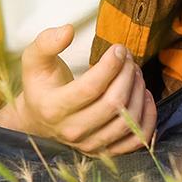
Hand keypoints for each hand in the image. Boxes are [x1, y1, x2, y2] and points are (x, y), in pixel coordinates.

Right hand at [0, 25, 156, 156]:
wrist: (38, 119)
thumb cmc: (40, 85)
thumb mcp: (34, 60)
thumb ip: (46, 42)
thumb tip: (68, 30)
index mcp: (52, 108)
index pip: (90, 88)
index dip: (110, 66)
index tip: (118, 48)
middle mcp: (71, 130)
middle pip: (113, 104)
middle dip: (127, 75)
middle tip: (129, 58)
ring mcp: (89, 144)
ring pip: (127, 122)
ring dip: (138, 92)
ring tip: (135, 72)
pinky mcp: (105, 151)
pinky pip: (136, 139)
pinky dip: (147, 118)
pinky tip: (144, 96)